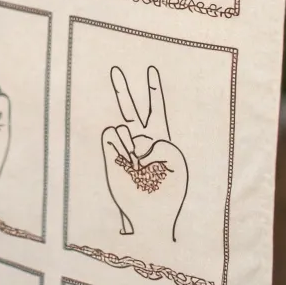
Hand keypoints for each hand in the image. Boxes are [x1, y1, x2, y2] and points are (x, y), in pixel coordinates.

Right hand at [101, 66, 187, 242]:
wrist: (150, 215)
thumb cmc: (169, 191)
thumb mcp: (175, 159)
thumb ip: (161, 141)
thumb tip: (136, 141)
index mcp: (161, 139)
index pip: (156, 109)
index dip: (154, 90)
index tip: (151, 70)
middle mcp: (140, 140)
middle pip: (130, 109)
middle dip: (122, 89)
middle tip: (115, 69)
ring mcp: (123, 147)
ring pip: (124, 124)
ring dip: (133, 143)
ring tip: (137, 166)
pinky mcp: (110, 154)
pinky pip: (112, 134)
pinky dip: (121, 145)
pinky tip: (127, 162)